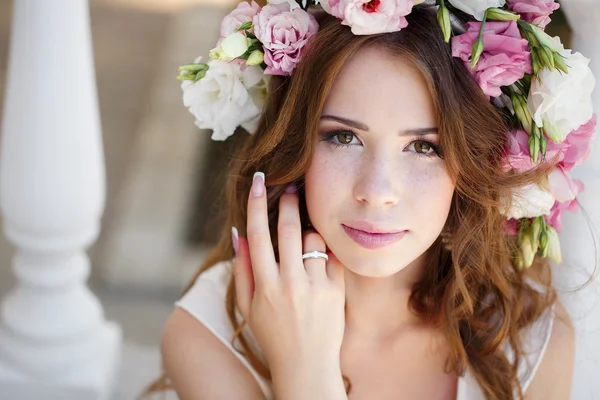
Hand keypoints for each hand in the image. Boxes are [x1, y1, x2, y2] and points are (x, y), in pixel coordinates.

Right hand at [232, 172, 345, 382]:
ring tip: (305, 241)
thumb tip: (239, 233)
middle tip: (291, 187)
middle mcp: (289, 283)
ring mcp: (315, 286)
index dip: (256, 203)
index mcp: (264, 285)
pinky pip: (331, 256)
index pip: (258, 233)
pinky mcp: (335, 290)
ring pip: (313, 239)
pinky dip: (324, 250)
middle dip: (289, 202)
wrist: (306, 365)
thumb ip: (241, 270)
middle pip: (289, 229)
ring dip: (308, 232)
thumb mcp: (248, 307)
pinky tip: (319, 256)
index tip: (258, 180)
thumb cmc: (272, 335)